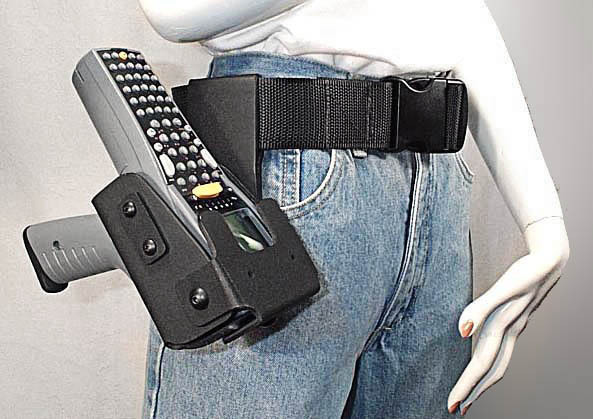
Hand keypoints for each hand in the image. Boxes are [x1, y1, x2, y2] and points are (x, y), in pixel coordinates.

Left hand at [447, 217, 569, 414]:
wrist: (550, 258)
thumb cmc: (527, 271)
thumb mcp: (503, 288)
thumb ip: (480, 308)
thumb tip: (462, 331)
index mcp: (506, 328)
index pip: (482, 364)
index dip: (467, 385)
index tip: (452, 405)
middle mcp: (512, 331)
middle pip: (491, 368)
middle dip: (473, 390)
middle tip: (456, 409)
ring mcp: (516, 325)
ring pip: (498, 360)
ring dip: (482, 378)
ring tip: (469, 392)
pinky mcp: (517, 317)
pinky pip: (502, 347)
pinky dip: (491, 360)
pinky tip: (485, 357)